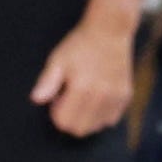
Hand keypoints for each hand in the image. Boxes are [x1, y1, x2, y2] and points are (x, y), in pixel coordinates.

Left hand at [29, 0, 137, 136]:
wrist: (109, 31)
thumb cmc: (80, 44)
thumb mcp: (58, 59)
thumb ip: (47, 82)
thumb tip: (36, 99)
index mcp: (81, 88)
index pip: (64, 122)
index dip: (56, 113)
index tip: (58, 98)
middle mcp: (101, 96)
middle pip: (80, 130)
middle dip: (69, 119)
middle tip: (68, 98)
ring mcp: (115, 98)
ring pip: (97, 127)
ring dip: (86, 118)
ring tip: (83, 96)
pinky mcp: (126, 96)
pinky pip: (111, 120)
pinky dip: (101, 115)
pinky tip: (96, 97)